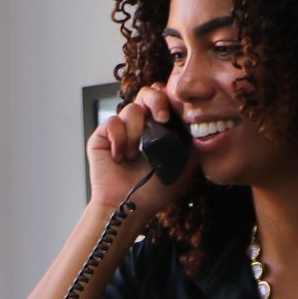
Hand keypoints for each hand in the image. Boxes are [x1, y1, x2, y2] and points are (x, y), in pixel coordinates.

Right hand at [86, 88, 193, 215]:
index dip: (169, 100)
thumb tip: (195, 119)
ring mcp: (120, 130)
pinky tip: (120, 157)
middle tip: (161, 119)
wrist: (131, 206)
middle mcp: (140, 125)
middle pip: (147, 92)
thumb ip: (191, 139)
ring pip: (131, 109)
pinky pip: (112, 122)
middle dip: (156, 101)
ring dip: (136, 133)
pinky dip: (119, 139)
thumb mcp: (186, 163)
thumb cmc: (156, 189)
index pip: (164, 99)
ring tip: (134, 156)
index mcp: (159, 128)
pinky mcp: (102, 136)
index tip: (172, 116)